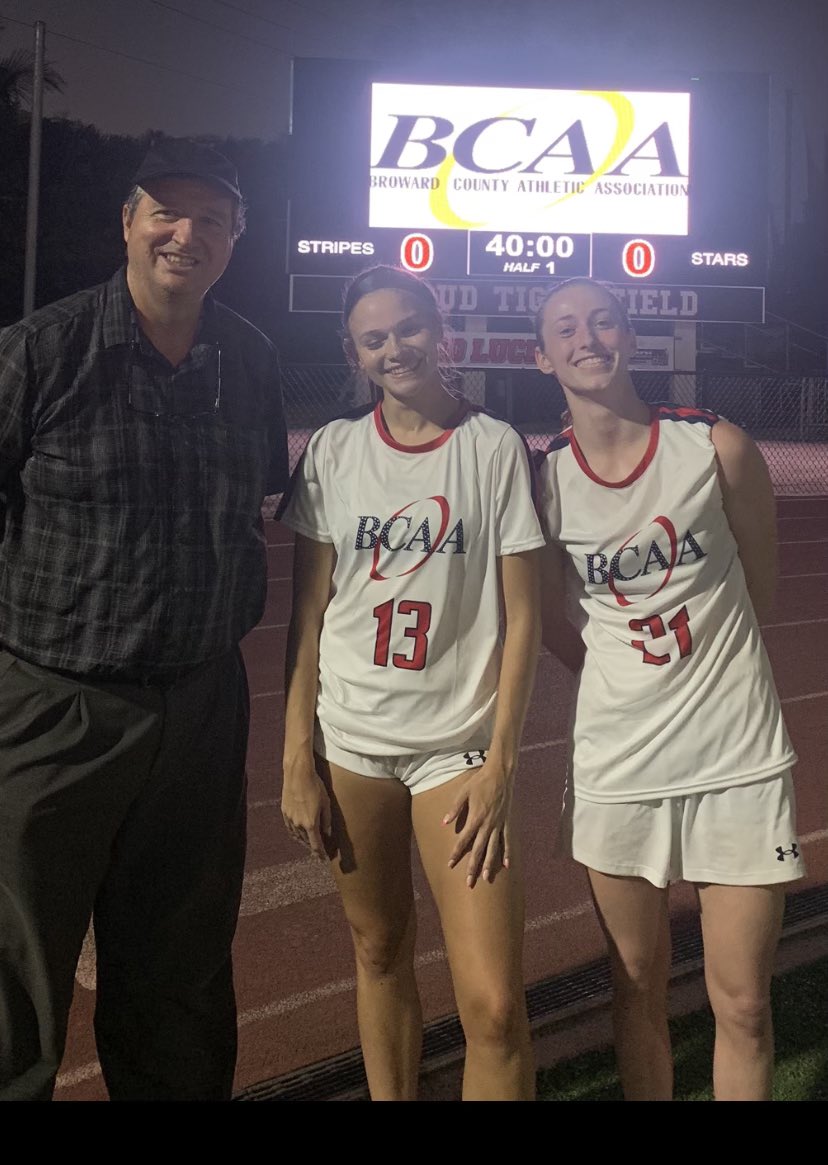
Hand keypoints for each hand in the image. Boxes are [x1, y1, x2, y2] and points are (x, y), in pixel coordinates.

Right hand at [281, 753, 331, 860]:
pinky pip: (289, 828)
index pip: (315, 844)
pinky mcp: (284, 812)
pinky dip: (294, 834)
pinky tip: (297, 834)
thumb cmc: (315, 787)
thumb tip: (327, 832)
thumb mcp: (326, 803)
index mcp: (311, 823)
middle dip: (312, 846)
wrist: (298, 774)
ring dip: (303, 841)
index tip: (322, 858)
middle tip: (317, 851)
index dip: (319, 853)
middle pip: (306, 841)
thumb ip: (327, 820)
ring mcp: (290, 818)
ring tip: (309, 844)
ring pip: (297, 835)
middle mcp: (299, 824)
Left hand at [442, 756, 513, 887]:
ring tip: (486, 878)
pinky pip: (507, 841)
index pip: (463, 840)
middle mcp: (488, 824)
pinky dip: (507, 853)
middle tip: (469, 882)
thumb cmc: (479, 782)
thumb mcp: (462, 792)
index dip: (456, 853)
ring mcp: (499, 824)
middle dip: (473, 866)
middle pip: (479, 849)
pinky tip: (506, 865)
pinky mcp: (507, 822)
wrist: (500, 774)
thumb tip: (444, 822)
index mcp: (475, 817)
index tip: (450, 864)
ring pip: (493, 849)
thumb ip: (454, 809)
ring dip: (489, 864)